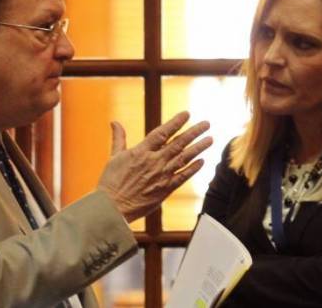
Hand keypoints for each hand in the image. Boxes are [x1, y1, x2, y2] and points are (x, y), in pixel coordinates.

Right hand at [97, 111, 212, 222]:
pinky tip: (202, 161)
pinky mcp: (165, 189)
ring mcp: (161, 175)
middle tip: (207, 123)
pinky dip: (193, 168)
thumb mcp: (114, 157)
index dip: (176, 122)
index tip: (187, 114)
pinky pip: (183, 176)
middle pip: (178, 143)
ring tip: (210, 139)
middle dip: (194, 132)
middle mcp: (154, 161)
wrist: (112, 208)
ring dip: (198, 148)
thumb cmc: (111, 183)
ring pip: (184, 158)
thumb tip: (114, 122)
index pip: (162, 132)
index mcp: (141, 151)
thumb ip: (119, 138)